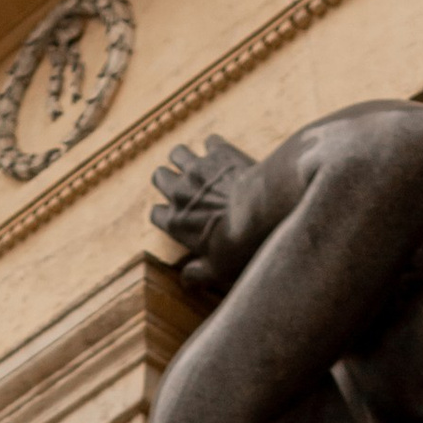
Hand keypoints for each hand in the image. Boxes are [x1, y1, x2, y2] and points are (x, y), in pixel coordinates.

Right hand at [149, 133, 259, 302]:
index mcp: (175, 221)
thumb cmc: (241, 246)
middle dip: (168, 179)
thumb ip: (197, 274)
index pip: (156, 213)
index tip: (177, 218)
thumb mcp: (218, 270)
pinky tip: (226, 156)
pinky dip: (217, 148)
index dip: (166, 215)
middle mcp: (180, 191)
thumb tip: (186, 280)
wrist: (265, 211)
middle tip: (184, 186)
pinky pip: (210, 142)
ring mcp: (198, 168)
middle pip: (159, 176)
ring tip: (199, 166)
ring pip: (177, 152)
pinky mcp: (220, 152)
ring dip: (185, 157)